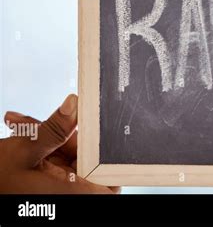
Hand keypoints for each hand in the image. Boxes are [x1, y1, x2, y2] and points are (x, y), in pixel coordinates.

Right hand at [0, 94, 119, 192]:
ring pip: (70, 157)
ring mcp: (63, 191)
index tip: (88, 122)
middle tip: (39, 123)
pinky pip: (58, 162)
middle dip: (63, 134)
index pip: (107, 170)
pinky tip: (22, 132)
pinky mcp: (53, 186)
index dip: (100, 146)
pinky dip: (44, 148)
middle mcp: (74, 194)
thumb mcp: (24, 150)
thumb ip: (54, 128)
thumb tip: (75, 105)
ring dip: (48, 138)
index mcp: (75, 193)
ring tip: (20, 126)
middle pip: (86, 157)